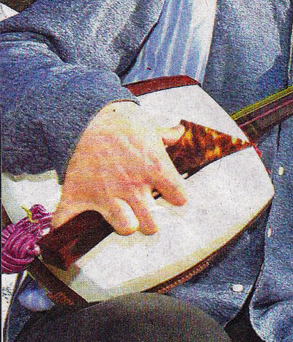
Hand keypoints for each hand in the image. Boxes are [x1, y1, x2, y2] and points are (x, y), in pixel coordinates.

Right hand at [53, 101, 187, 235]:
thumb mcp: (148, 127)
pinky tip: (69, 224)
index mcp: (155, 169)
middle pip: (152, 225)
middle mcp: (133, 185)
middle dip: (150, 222)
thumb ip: (165, 136)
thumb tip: (179, 132)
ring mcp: (105, 193)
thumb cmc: (121, 121)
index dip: (177, 198)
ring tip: (122, 217)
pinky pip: (67, 221)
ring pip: (125, 227)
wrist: (86, 114)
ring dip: (124, 224)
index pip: (179, 197)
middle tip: (145, 213)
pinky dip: (65, 225)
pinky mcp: (78, 195)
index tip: (172, 195)